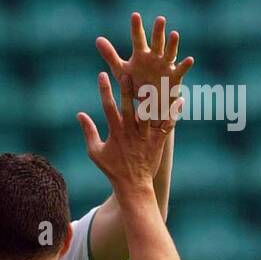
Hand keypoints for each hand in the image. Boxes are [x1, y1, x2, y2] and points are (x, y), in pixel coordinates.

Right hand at [77, 72, 172, 191]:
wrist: (133, 186)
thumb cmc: (113, 168)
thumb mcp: (96, 152)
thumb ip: (89, 132)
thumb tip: (80, 114)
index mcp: (116, 132)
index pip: (108, 107)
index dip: (105, 91)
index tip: (102, 74)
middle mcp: (131, 132)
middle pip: (128, 107)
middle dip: (127, 91)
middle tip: (127, 74)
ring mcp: (145, 136)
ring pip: (149, 114)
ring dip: (152, 99)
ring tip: (155, 82)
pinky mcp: (158, 141)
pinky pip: (168, 125)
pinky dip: (174, 114)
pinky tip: (181, 100)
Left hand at [96, 12, 193, 124]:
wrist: (147, 105)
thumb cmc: (135, 85)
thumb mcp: (121, 70)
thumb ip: (111, 55)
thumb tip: (97, 39)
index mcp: (141, 54)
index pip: (138, 39)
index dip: (136, 28)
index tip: (134, 15)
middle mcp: (155, 57)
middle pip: (156, 42)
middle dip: (158, 32)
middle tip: (159, 19)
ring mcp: (166, 66)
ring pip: (169, 53)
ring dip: (172, 44)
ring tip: (174, 34)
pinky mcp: (174, 77)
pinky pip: (180, 71)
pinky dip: (185, 65)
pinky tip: (190, 59)